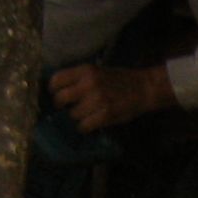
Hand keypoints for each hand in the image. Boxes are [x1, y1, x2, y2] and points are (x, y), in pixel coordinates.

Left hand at [49, 63, 174, 132]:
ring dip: (77, 117)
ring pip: (73, 114)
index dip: (53, 89)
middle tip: (67, 107)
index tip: (56, 94)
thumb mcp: (98, 71)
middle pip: (61, 99)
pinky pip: (84, 125)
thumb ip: (79, 78)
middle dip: (62, 105)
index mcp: (85, 70)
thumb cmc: (120, 79)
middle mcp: (88, 84)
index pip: (56, 80)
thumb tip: (59, 90)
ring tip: (85, 115)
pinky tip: (89, 124)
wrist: (144, 88)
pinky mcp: (105, 114)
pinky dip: (85, 127)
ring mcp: (97, 100)